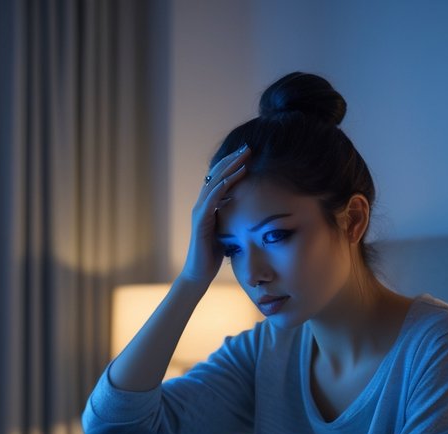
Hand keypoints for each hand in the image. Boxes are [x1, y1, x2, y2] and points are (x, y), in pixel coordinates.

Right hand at [177, 144, 250, 287]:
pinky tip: (237, 175)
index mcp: (208, 205)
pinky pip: (213, 197)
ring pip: (215, 181)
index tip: (248, 154)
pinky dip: (225, 184)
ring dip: (230, 167)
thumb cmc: (214, 254)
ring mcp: (199, 210)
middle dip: (232, 159)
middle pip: (216, 174)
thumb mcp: (227, 230)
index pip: (219, 178)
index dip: (232, 165)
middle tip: (248, 147)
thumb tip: (246, 208)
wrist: (199, 273)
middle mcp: (201, 204)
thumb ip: (231, 217)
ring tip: (245, 156)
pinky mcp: (201, 219)